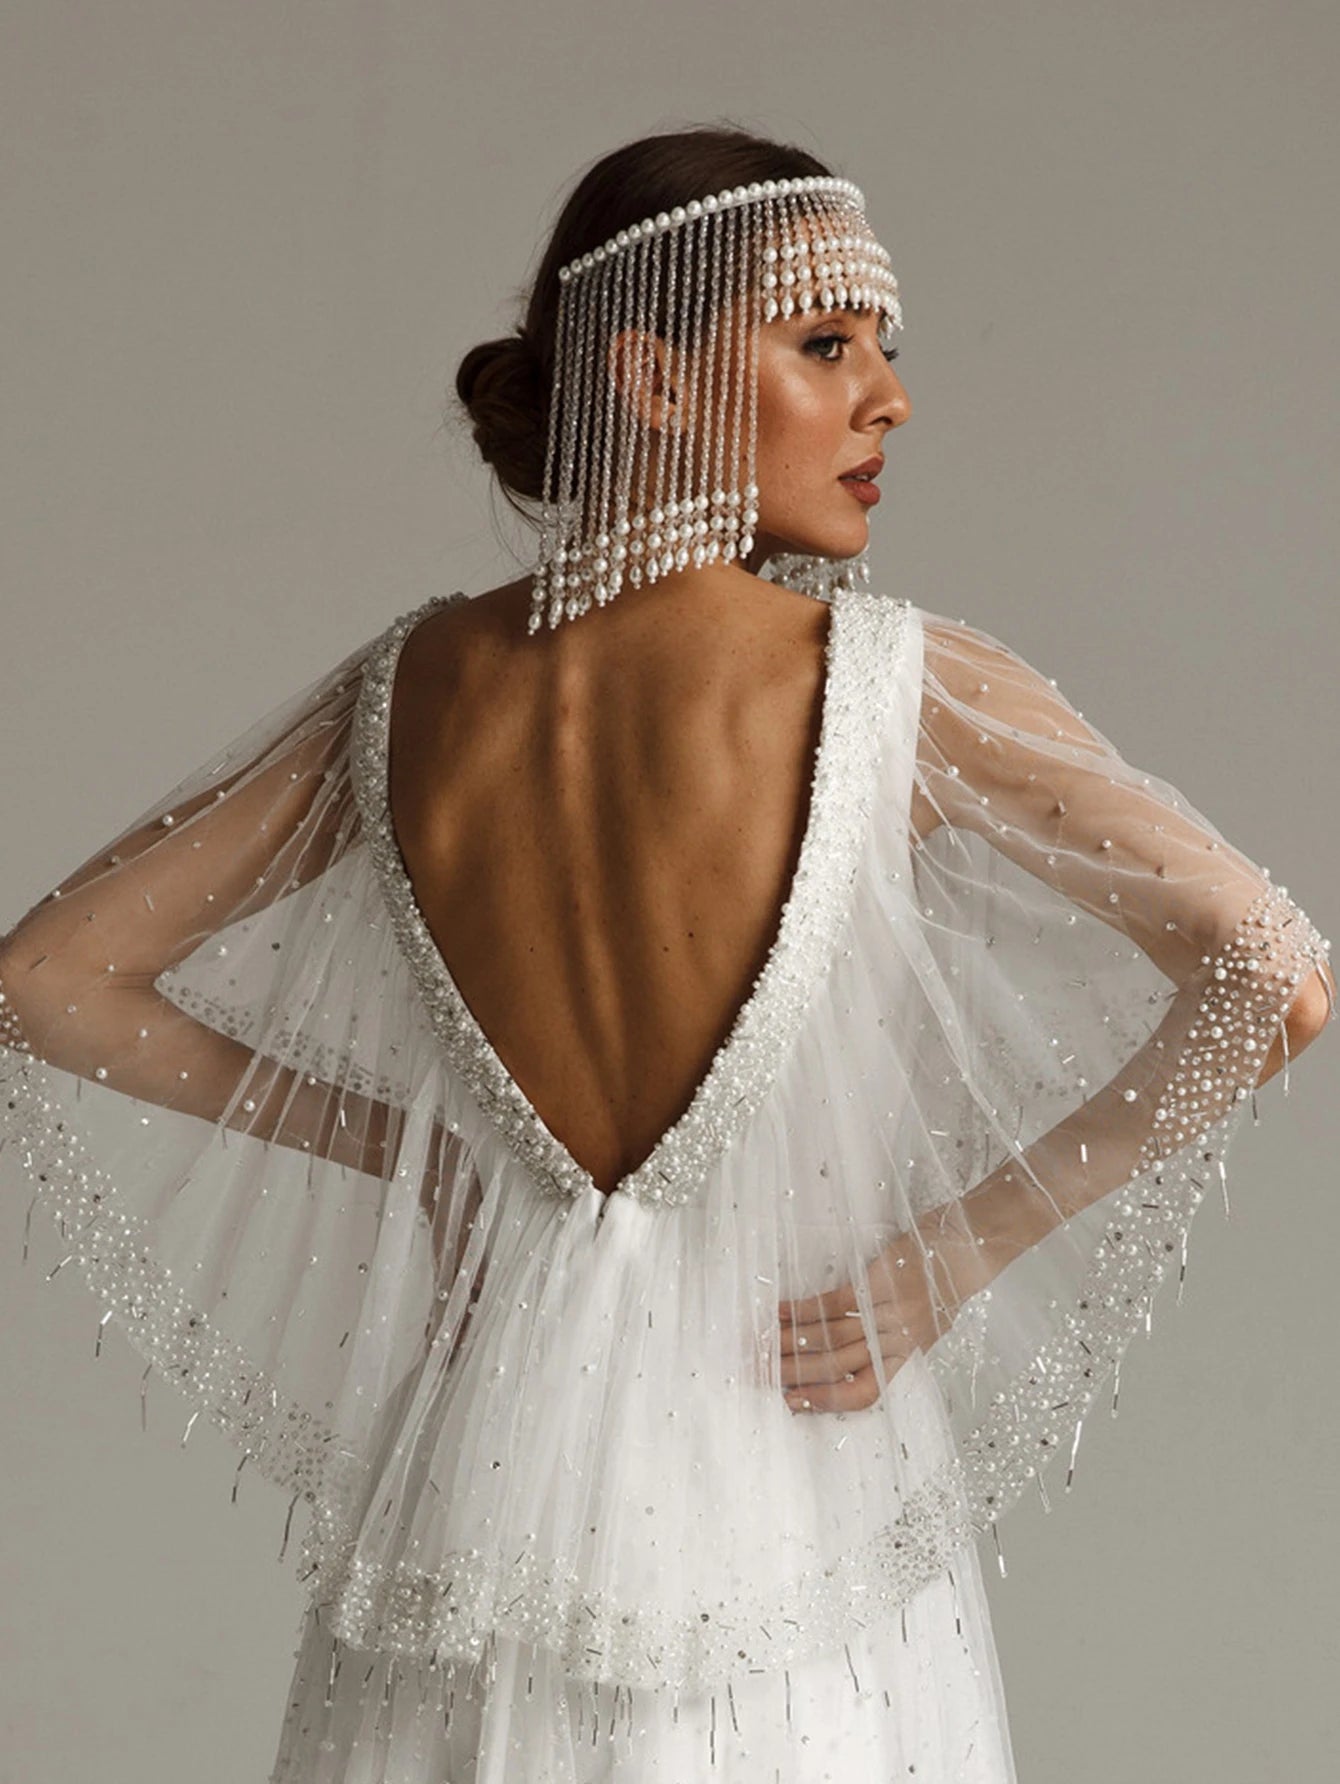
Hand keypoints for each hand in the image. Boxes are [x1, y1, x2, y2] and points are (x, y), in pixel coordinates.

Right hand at [777, 1204, 1000, 1413]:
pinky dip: (803, 1309)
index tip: (791, 1403)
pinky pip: (835, 1303)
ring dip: (790, 1342)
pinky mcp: (880, 1282)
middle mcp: (898, 1340)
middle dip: (793, 1372)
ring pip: (831, 1338)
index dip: (826, 1401)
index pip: (864, 1392)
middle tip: (757, 1373)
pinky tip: (779, 1311)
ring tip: (760, 1345)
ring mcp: (889, 1312)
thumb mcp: (925, 1324)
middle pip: (837, 1366)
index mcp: (907, 1355)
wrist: (969, 1248)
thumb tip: (853, 1355)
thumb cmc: (946, 1284)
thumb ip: (893, 1342)